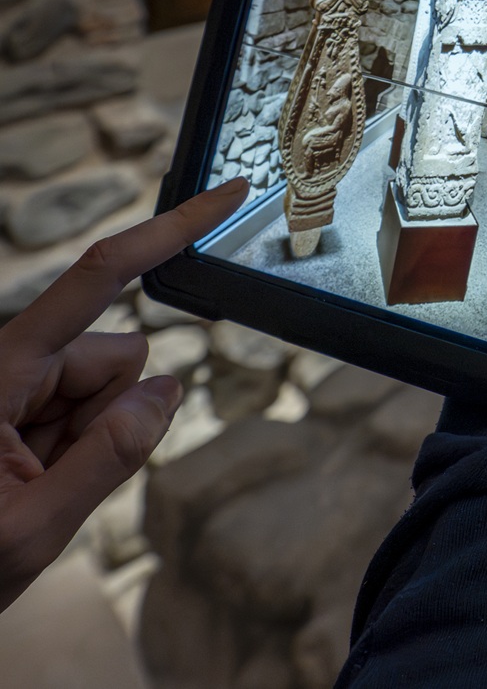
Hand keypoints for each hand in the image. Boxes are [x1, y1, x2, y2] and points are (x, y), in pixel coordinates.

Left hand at [0, 178, 248, 609]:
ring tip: (34, 491)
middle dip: (109, 415)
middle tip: (54, 483)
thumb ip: (109, 458)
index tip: (221, 199)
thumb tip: (165, 391)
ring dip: (89, 439)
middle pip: (114, 355)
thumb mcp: (33, 531)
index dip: (164, 234)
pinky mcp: (20, 407)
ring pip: (108, 387)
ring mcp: (14, 386)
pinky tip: (34, 485)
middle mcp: (8, 365)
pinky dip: (78, 449)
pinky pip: (89, 411)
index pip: (95, 281)